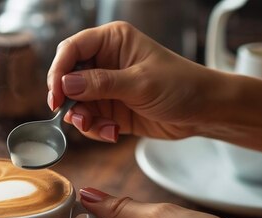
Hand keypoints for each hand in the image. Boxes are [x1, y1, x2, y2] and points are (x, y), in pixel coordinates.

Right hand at [47, 21, 221, 142]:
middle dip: (69, 101)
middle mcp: (105, 61)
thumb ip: (101, 84)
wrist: (205, 111)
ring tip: (102, 128)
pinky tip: (112, 133)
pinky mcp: (109, 108)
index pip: (71, 49)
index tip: (57, 95)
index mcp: (112, 41)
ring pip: (75, 103)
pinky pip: (88, 120)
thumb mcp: (140, 83)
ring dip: (83, 120)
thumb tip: (67, 84)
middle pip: (67, 78)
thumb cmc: (182, 85)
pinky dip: (95, 130)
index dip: (59, 71)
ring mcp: (106, 87)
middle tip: (76, 117)